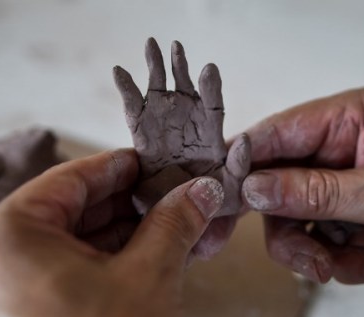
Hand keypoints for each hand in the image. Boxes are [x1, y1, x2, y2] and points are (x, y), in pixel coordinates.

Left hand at [0, 149, 224, 316]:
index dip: (123, 167)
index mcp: (4, 241)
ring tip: (184, 232)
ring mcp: (6, 308)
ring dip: (133, 241)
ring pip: (77, 252)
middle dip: (136, 208)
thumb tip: (197, 192)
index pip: (70, 179)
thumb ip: (174, 222)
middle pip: (74, 216)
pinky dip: (116, 272)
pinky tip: (161, 264)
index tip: (157, 163)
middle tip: (180, 198)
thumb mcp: (152, 279)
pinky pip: (73, 285)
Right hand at [113, 37, 250, 258]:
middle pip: (186, 91)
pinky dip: (127, 91)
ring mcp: (164, 129)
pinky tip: (120, 71)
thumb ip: (240, 167)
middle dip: (181, 68)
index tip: (209, 69)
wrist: (182, 225)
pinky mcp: (143, 138)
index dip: (211, 88)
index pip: (212, 107)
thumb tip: (244, 140)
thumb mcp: (234, 190)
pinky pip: (134, 112)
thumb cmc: (212, 207)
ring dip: (156, 69)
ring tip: (151, 45)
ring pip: (160, 94)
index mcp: (212, 136)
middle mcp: (188, 126)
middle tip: (177, 46)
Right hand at [241, 88, 363, 310]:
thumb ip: (317, 193)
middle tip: (313, 262)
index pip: (278, 134)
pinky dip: (344, 262)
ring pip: (294, 223)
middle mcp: (341, 149)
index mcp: (352, 119)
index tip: (224, 200)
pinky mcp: (350, 218)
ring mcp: (344, 186)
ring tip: (360, 263)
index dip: (245, 165)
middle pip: (277, 187)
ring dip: (320, 253)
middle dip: (292, 230)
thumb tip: (253, 188)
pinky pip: (319, 244)